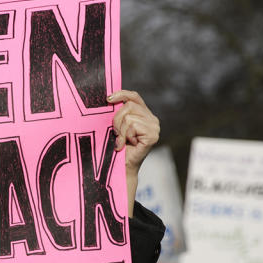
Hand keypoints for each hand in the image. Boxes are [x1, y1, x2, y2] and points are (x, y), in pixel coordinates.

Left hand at [107, 90, 159, 214]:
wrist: (120, 167)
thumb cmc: (116, 147)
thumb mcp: (116, 126)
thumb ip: (118, 113)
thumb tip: (109, 97)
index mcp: (144, 114)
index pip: (134, 97)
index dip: (121, 94)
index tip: (108, 99)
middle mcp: (152, 119)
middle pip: (129, 106)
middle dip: (116, 120)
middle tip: (116, 134)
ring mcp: (154, 127)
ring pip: (129, 117)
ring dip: (120, 130)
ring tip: (121, 141)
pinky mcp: (153, 135)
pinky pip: (133, 126)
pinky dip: (125, 136)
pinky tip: (126, 145)